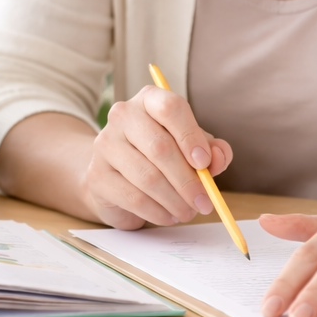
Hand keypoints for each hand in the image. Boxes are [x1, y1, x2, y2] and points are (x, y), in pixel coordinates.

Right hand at [81, 87, 232, 229]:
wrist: (117, 177)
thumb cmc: (160, 157)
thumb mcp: (191, 148)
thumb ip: (211, 151)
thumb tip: (219, 157)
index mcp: (149, 100)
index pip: (170, 108)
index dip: (190, 136)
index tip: (205, 164)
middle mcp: (123, 115)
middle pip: (160, 147)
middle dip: (188, 181)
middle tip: (204, 203)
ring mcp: (105, 144)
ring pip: (148, 177)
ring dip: (175, 201)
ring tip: (188, 212)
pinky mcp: (96, 175)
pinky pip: (133, 198)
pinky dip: (158, 212)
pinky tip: (168, 216)